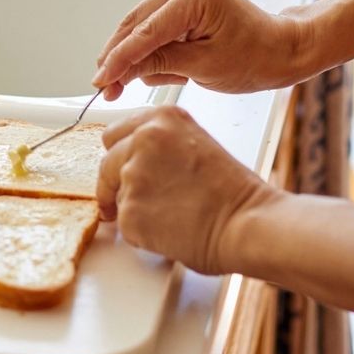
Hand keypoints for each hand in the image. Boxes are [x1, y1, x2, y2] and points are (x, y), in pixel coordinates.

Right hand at [92, 0, 311, 99]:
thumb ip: (158, 65)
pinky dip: (152, 48)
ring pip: (140, 25)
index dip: (119, 59)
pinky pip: (153, 24)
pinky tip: (166, 67)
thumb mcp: (203, 68)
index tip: (101, 81)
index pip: (145, 32)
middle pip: (136, 24)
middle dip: (121, 58)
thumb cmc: (254, 56)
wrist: (279, 47)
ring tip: (157, 80)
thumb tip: (121, 70)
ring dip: (138, 56)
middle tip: (107, 89)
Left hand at [96, 107, 276, 274]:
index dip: (120, 155)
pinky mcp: (129, 212)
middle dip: (115, 182)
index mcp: (161, 120)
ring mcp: (133, 175)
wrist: (247, 223)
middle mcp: (142, 140)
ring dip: (133, 208)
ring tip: (169, 217)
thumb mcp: (198, 145)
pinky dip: (140, 233)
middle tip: (131, 199)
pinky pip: (124, 225)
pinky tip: (169, 231)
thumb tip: (143, 163)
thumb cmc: (235, 193)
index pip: (116, 133)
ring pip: (116, 195)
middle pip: (106, 163)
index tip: (121, 167)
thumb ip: (164, 146)